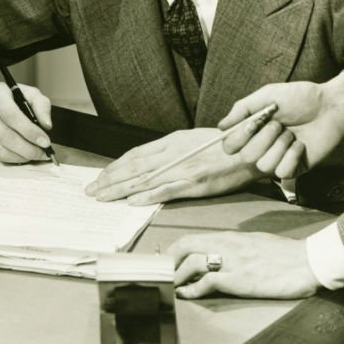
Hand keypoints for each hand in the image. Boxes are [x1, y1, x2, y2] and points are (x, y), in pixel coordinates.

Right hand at [0, 70, 52, 162]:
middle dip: (29, 149)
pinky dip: (13, 159)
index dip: (30, 131)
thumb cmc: (5, 96)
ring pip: (1, 150)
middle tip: (44, 153)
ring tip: (36, 155)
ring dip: (22, 156)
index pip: (13, 116)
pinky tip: (23, 155)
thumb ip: (41, 105)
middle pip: (7, 137)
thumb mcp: (26, 91)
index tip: (45, 141)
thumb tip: (47, 125)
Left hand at [85, 128, 261, 203]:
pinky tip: (131, 202)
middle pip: (134, 166)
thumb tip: (154, 161)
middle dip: (109, 179)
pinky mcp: (195, 183)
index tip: (101, 176)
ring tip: (102, 198)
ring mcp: (184, 168)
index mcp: (174, 141)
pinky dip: (146, 196)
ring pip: (144, 179)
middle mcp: (175, 152)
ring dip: (119, 190)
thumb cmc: (227, 147)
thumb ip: (175, 150)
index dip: (115, 166)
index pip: (137, 154)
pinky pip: (165, 190)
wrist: (252, 151)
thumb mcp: (196, 141)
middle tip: (91, 190)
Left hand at [168, 232, 319, 298]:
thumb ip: (236, 247)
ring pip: (192, 262)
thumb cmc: (286, 254)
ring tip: (171, 287)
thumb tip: (221, 254)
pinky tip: (186, 295)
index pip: (193, 238)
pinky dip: (192, 290)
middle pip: (186, 246)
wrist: (307, 262)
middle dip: (168, 260)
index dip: (173, 249)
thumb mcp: (257, 243)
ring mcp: (232, 261)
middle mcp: (227, 245)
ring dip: (177, 276)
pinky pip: (207, 282)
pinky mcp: (239, 279)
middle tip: (161, 274)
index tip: (165, 261)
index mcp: (231, 237)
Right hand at [217, 75, 343, 178]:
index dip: (237, 138)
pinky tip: (301, 145)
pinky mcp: (295, 169)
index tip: (253, 123)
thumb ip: (243, 108)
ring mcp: (278, 159)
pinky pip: (283, 172)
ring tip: (292, 134)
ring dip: (280, 146)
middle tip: (279, 124)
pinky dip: (292, 156)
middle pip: (246, 157)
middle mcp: (262, 147)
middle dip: (264, 139)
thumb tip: (221, 126)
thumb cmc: (301, 98)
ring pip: (264, 166)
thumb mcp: (268, 95)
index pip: (229, 146)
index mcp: (253, 130)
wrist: (331, 105)